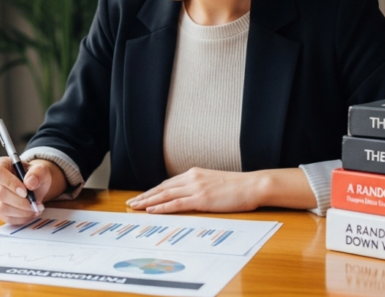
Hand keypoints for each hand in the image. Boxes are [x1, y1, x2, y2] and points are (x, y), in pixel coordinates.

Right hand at [0, 157, 52, 224]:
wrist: (33, 187)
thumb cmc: (34, 176)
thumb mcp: (41, 171)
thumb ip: (38, 173)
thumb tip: (30, 182)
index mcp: (0, 164)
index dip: (10, 183)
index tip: (26, 192)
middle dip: (20, 202)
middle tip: (35, 204)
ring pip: (1, 208)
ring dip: (21, 212)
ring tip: (35, 209)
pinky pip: (4, 217)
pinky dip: (19, 218)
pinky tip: (29, 214)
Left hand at [125, 168, 264, 213]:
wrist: (253, 185)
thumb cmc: (238, 187)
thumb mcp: (215, 183)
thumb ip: (201, 186)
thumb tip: (191, 196)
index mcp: (194, 173)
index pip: (168, 183)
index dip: (153, 190)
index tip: (142, 196)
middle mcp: (192, 178)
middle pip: (162, 188)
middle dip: (145, 195)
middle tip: (131, 202)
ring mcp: (196, 188)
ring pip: (165, 195)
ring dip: (148, 201)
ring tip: (135, 207)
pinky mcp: (201, 199)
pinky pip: (176, 204)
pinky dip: (162, 207)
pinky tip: (152, 210)